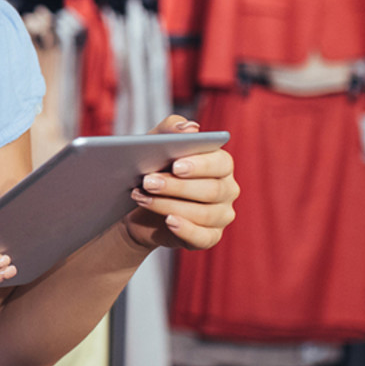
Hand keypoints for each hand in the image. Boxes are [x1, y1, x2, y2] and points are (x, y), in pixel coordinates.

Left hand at [123, 115, 239, 250]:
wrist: (137, 207)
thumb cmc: (152, 169)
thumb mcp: (154, 146)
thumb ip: (170, 130)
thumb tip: (190, 128)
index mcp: (220, 164)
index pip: (221, 163)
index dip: (199, 165)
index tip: (175, 166)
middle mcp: (227, 189)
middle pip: (211, 189)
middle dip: (176, 186)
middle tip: (147, 181)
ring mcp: (221, 215)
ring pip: (204, 213)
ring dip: (170, 205)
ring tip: (142, 198)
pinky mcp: (210, 237)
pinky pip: (204, 237)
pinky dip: (186, 229)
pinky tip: (169, 221)